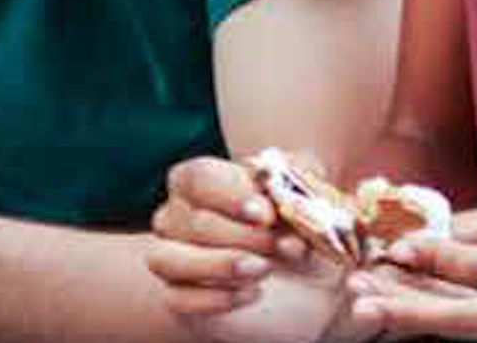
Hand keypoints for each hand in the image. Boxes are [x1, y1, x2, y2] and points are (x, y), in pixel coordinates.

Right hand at [149, 154, 302, 302]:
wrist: (303, 287)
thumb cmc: (295, 233)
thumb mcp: (309, 203)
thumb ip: (300, 187)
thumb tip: (279, 198)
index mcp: (200, 181)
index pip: (197, 178)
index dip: (230, 195)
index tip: (266, 215)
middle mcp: (176, 215)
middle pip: (191, 221)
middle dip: (241, 236)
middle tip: (277, 247)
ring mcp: (171, 257)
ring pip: (167, 258)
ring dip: (219, 264)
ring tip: (262, 270)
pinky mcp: (176, 297)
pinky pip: (175, 298)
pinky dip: (214, 298)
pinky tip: (251, 293)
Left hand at [350, 193, 476, 342]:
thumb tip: (427, 236)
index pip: (476, 263)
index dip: (425, 258)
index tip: (388, 251)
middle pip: (475, 317)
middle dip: (414, 313)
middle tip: (363, 302)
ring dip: (430, 327)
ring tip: (379, 313)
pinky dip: (467, 336)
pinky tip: (428, 325)